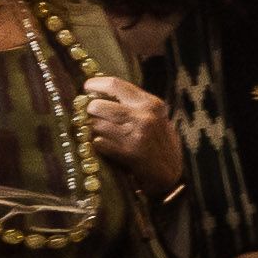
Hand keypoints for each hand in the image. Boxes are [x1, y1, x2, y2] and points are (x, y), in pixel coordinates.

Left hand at [82, 75, 181, 194]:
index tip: (87, 87)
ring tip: (103, 133)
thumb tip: (101, 93)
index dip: (95, 84)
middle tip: (92, 115)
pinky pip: (98, 142)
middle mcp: (143, 116)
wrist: (170, 173)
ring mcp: (134, 134)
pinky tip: (107, 146)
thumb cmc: (161, 143)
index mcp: (151, 104)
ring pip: (96, 124)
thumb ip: (134, 104)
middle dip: (91, 111)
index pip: (115, 85)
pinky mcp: (127, 152)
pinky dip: (98, 144)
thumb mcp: (156, 117)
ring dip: (94, 129)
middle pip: (98, 105)